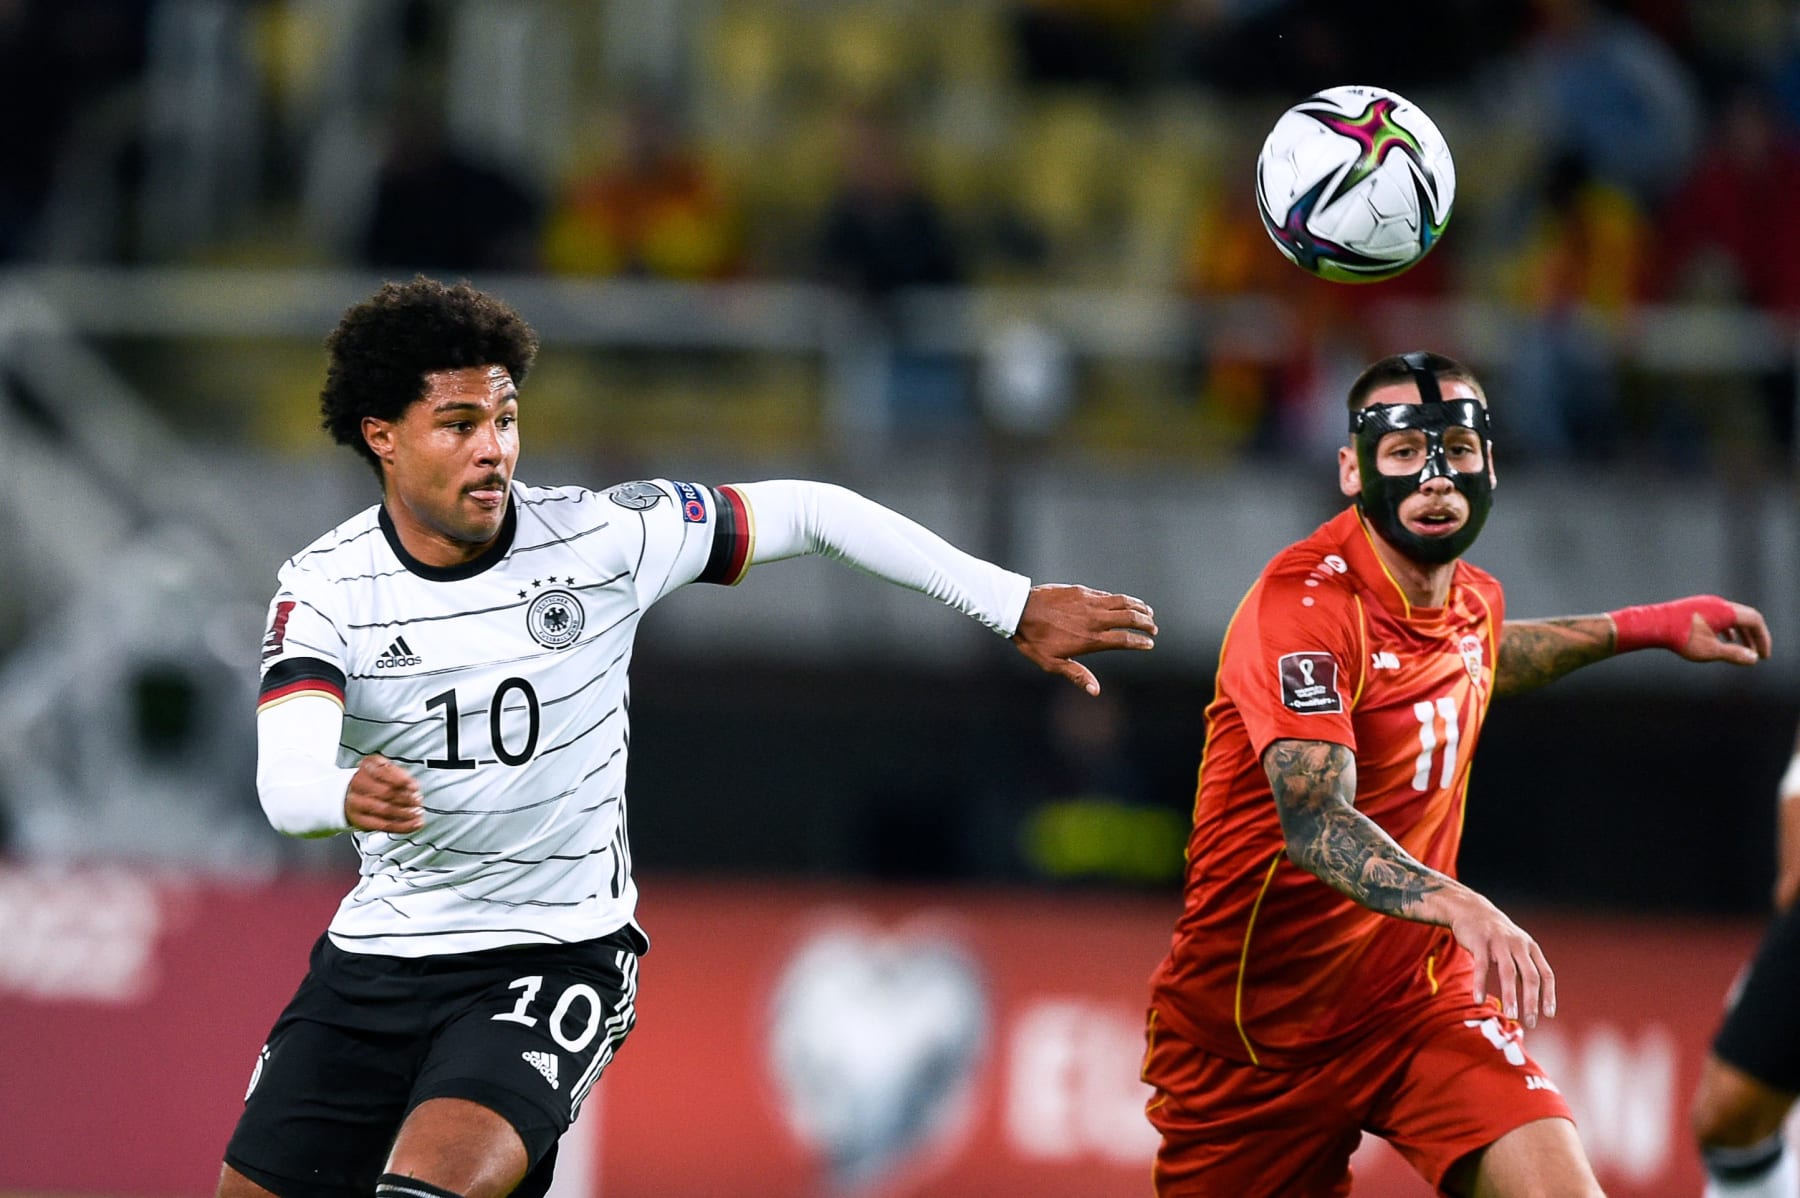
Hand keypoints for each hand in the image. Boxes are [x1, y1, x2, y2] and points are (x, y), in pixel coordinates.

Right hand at [344, 754, 423, 833]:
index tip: (414, 787)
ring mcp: (356, 802)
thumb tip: (413, 787)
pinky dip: (403, 826)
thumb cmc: (376, 780)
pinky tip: (413, 824)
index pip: (384, 772)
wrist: (352, 793)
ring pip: (385, 810)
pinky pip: (384, 825)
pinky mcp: (360, 819)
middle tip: (417, 801)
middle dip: (406, 798)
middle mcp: (358, 783)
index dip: (402, 780)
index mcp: (368, 766)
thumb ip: (402, 776)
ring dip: (406, 813)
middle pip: (386, 792)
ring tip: (417, 813)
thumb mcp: (388, 770)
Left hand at [1010, 584, 1156, 694]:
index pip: (1124, 639)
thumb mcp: (1053, 664)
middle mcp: (1094, 619)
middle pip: (1129, 618)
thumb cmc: (1034, 640)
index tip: (1149, 644)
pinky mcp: (1082, 591)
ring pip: (1122, 602)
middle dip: (1146, 623)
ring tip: (1148, 611)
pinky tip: (1125, 601)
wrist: (1019, 610)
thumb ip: (1077, 675)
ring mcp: (1089, 603)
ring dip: (1139, 607)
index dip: (1140, 641)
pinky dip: (1122, 599)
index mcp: (1090, 639)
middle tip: (1153, 628)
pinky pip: (1108, 595)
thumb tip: (1095, 691)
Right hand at [1446, 891, 1555, 1026]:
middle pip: (1530, 976)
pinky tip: (1479, 1000)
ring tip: (1511, 1015)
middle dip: (1532, 1001)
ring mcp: (1499, 942)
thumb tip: (1533, 998)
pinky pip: (1481, 966)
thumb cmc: (1496, 935)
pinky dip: (1481, 984)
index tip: (1548, 1014)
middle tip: (1530, 1021)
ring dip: (1511, 995)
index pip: (1546, 974)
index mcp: (1530, 948)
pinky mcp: (1480, 942)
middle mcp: (1518, 945)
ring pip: (1509, 972)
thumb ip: (1525, 966)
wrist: (1471, 909)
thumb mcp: (1516, 946)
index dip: (1548, 995)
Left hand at [1676, 599, 1770, 665]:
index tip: (1763, 656)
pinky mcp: (1696, 606)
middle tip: (1757, 653)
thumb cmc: (1681, 638)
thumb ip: (1734, 654)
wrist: (1652, 624)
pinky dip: (1728, 629)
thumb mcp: (1710, 650)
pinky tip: (1726, 640)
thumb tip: (1753, 658)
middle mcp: (1719, 603)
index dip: (1763, 638)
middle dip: (1754, 636)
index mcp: (1726, 611)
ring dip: (1741, 633)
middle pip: (1746, 617)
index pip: (1755, 621)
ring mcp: (1707, 603)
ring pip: (1732, 617)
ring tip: (1744, 650)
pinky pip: (1720, 616)